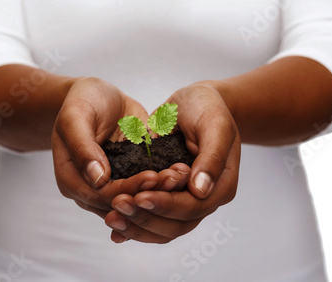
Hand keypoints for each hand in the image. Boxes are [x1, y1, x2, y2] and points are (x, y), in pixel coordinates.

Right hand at [52, 77, 187, 217]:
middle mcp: (91, 189)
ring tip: (182, 175)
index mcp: (71, 179)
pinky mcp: (130, 176)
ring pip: (137, 198)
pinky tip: (181, 171)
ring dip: (161, 190)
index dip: (127, 189)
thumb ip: (82, 147)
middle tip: (175, 177)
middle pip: (122, 202)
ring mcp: (112, 185)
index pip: (100, 195)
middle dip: (150, 192)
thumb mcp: (76, 117)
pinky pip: (146, 185)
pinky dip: (164, 181)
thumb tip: (98, 179)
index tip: (152, 176)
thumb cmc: (81, 101)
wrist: (97, 95)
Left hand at [105, 82, 240, 242]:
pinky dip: (134, 225)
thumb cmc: (208, 108)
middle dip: (145, 217)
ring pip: (162, 228)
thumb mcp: (215, 125)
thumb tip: (200, 190)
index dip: (166, 205)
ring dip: (136, 226)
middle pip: (175, 225)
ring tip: (111, 217)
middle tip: (117, 204)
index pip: (192, 207)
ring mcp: (184, 200)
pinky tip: (115, 227)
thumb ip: (211, 156)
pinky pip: (152, 218)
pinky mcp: (167, 196)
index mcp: (220, 186)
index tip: (139, 196)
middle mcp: (203, 199)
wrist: (197, 102)